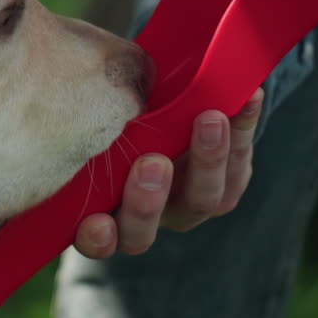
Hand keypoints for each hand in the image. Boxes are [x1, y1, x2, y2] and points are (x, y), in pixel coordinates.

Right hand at [71, 88, 264, 258]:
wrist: (148, 103)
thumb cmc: (100, 112)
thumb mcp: (86, 116)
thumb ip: (81, 115)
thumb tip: (70, 79)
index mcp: (101, 213)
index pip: (96, 239)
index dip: (98, 237)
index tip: (97, 220)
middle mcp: (144, 221)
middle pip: (146, 231)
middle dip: (149, 200)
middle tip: (152, 163)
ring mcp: (187, 207)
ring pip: (202, 202)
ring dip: (207, 160)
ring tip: (209, 119)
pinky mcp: (226, 186)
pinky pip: (238, 170)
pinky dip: (243, 129)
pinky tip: (247, 96)